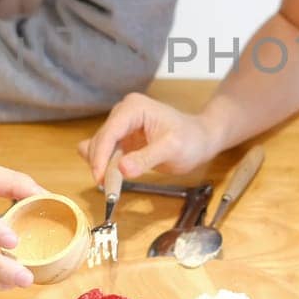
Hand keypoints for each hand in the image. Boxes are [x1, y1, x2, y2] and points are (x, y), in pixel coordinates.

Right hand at [78, 92, 222, 182]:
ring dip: (102, 168)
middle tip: (108, 191)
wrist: (200, 139)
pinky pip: (104, 152)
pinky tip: (109, 177)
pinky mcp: (121, 138)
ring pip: (99, 148)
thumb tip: (122, 169)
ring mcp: (120, 125)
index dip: (101, 157)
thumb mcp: (171, 150)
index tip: (100, 179)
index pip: (109, 133)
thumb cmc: (190, 140)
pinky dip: (104, 165)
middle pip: (101, 141)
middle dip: (101, 165)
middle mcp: (122, 113)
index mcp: (133, 108)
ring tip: (112, 188)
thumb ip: (146, 158)